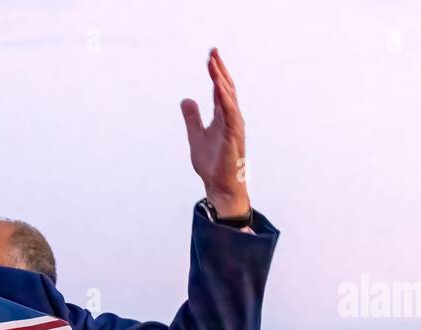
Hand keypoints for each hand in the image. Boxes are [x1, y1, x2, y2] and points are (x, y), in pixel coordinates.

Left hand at [181, 48, 249, 218]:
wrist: (220, 186)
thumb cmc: (212, 164)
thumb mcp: (196, 136)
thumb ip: (192, 118)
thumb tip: (186, 100)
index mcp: (224, 117)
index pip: (221, 89)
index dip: (215, 73)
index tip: (210, 57)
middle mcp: (232, 117)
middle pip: (227, 88)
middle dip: (219, 69)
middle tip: (212, 51)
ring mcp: (234, 125)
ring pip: (228, 97)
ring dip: (220, 79)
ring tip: (213, 64)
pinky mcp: (233, 135)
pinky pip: (230, 112)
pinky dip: (224, 98)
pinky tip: (218, 86)